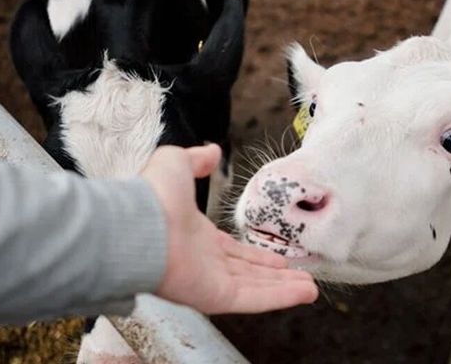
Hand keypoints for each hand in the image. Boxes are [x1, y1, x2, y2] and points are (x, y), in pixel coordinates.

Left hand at [141, 144, 318, 313]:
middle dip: (276, 276)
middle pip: (248, 273)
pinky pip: (254, 299)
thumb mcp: (176, 163)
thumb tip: (212, 151)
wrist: (139, 223)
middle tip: (301, 276)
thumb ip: (197, 159)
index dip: (257, 255)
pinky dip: (280, 298)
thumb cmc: (153, 195)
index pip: (232, 252)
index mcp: (196, 238)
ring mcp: (210, 282)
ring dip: (284, 289)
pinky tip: (304, 292)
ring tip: (312, 289)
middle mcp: (204, 263)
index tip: (278, 257)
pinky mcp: (215, 296)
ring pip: (256, 288)